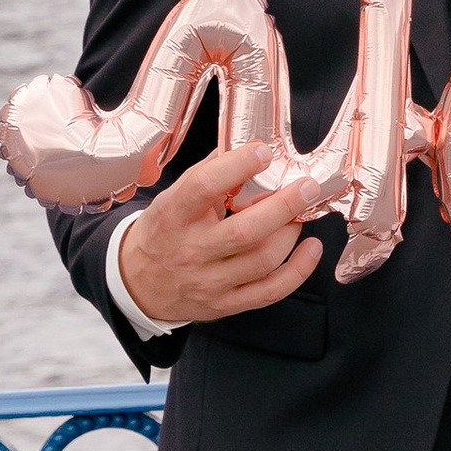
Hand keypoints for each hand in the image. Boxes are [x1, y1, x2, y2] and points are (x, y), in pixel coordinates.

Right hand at [116, 143, 323, 326]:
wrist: (139, 285)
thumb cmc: (163, 233)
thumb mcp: (172, 198)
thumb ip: (208, 173)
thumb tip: (249, 146)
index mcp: (173, 216)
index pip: (203, 188)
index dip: (237, 166)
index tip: (263, 152)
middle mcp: (191, 251)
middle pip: (244, 231)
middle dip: (284, 206)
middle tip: (307, 187)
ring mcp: (210, 281)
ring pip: (262, 261)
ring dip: (291, 233)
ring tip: (301, 214)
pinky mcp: (226, 304)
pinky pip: (270, 291)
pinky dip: (298, 270)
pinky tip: (311, 249)